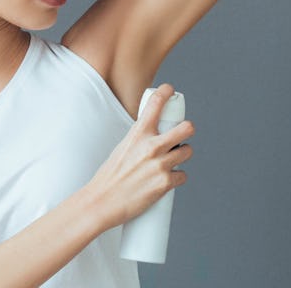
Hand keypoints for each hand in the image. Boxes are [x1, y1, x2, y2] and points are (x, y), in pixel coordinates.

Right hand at [85, 84, 194, 229]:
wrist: (102, 200)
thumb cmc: (109, 176)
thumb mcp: (122, 148)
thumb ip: (139, 141)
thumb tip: (153, 140)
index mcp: (137, 134)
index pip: (155, 104)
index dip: (166, 92)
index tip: (170, 90)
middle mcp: (152, 146)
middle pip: (186, 128)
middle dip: (187, 128)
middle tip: (183, 132)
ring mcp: (161, 164)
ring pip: (188, 151)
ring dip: (182, 154)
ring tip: (172, 160)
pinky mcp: (166, 183)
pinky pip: (183, 176)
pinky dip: (176, 177)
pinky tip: (166, 180)